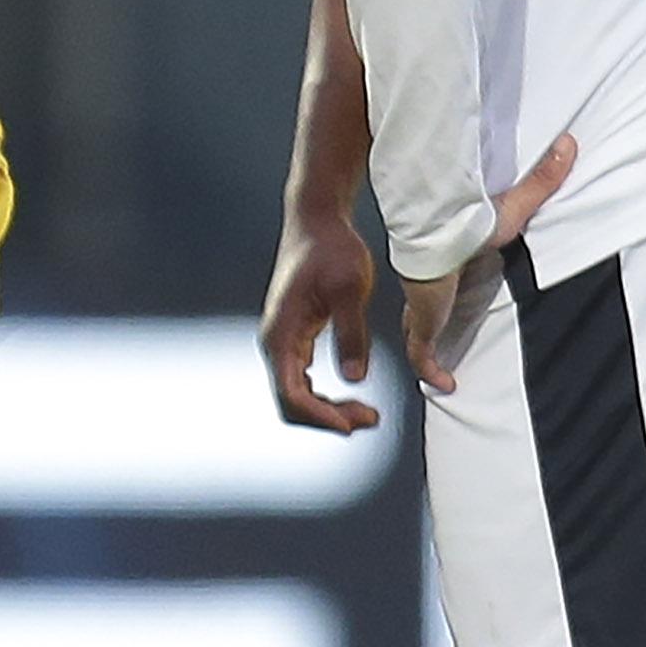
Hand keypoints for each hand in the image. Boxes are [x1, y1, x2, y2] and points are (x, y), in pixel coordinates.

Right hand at [259, 202, 382, 435]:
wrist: (317, 222)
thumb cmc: (331, 248)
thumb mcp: (350, 290)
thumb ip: (352, 334)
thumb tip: (355, 377)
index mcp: (281, 333)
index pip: (291, 393)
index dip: (321, 415)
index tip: (353, 424)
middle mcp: (276, 341)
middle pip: (292, 400)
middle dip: (327, 417)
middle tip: (369, 419)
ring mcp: (283, 340)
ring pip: (297, 392)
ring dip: (327, 408)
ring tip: (366, 412)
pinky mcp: (295, 335)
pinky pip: (303, 377)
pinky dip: (325, 393)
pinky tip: (351, 394)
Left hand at [395, 135, 577, 395]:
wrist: (437, 239)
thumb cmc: (467, 226)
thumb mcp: (513, 207)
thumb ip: (543, 179)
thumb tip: (569, 143)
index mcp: (448, 267)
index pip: (438, 283)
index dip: (439, 294)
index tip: (447, 303)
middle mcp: (431, 289)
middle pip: (422, 311)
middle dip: (426, 328)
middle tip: (437, 345)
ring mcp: (424, 308)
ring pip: (417, 336)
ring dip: (427, 354)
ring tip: (442, 374)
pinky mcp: (423, 324)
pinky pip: (422, 355)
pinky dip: (431, 370)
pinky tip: (445, 384)